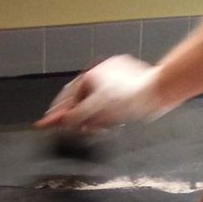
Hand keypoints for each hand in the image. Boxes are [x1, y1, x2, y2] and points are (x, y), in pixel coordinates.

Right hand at [35, 55, 168, 130]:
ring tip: (104, 124)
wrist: (158, 92)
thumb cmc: (130, 98)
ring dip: (97, 116)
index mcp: (90, 75)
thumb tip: (60, 120)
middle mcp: (101, 72)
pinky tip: (116, 119)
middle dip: (82, 116)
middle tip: (83, 129)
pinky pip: (112, 100)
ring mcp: (115, 76)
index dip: (57, 113)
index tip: (44, 123)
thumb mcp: (96, 109)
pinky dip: (110, 111)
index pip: (67, 98)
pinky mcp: (128, 82)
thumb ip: (75, 115)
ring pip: (98, 101)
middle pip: (82, 100)